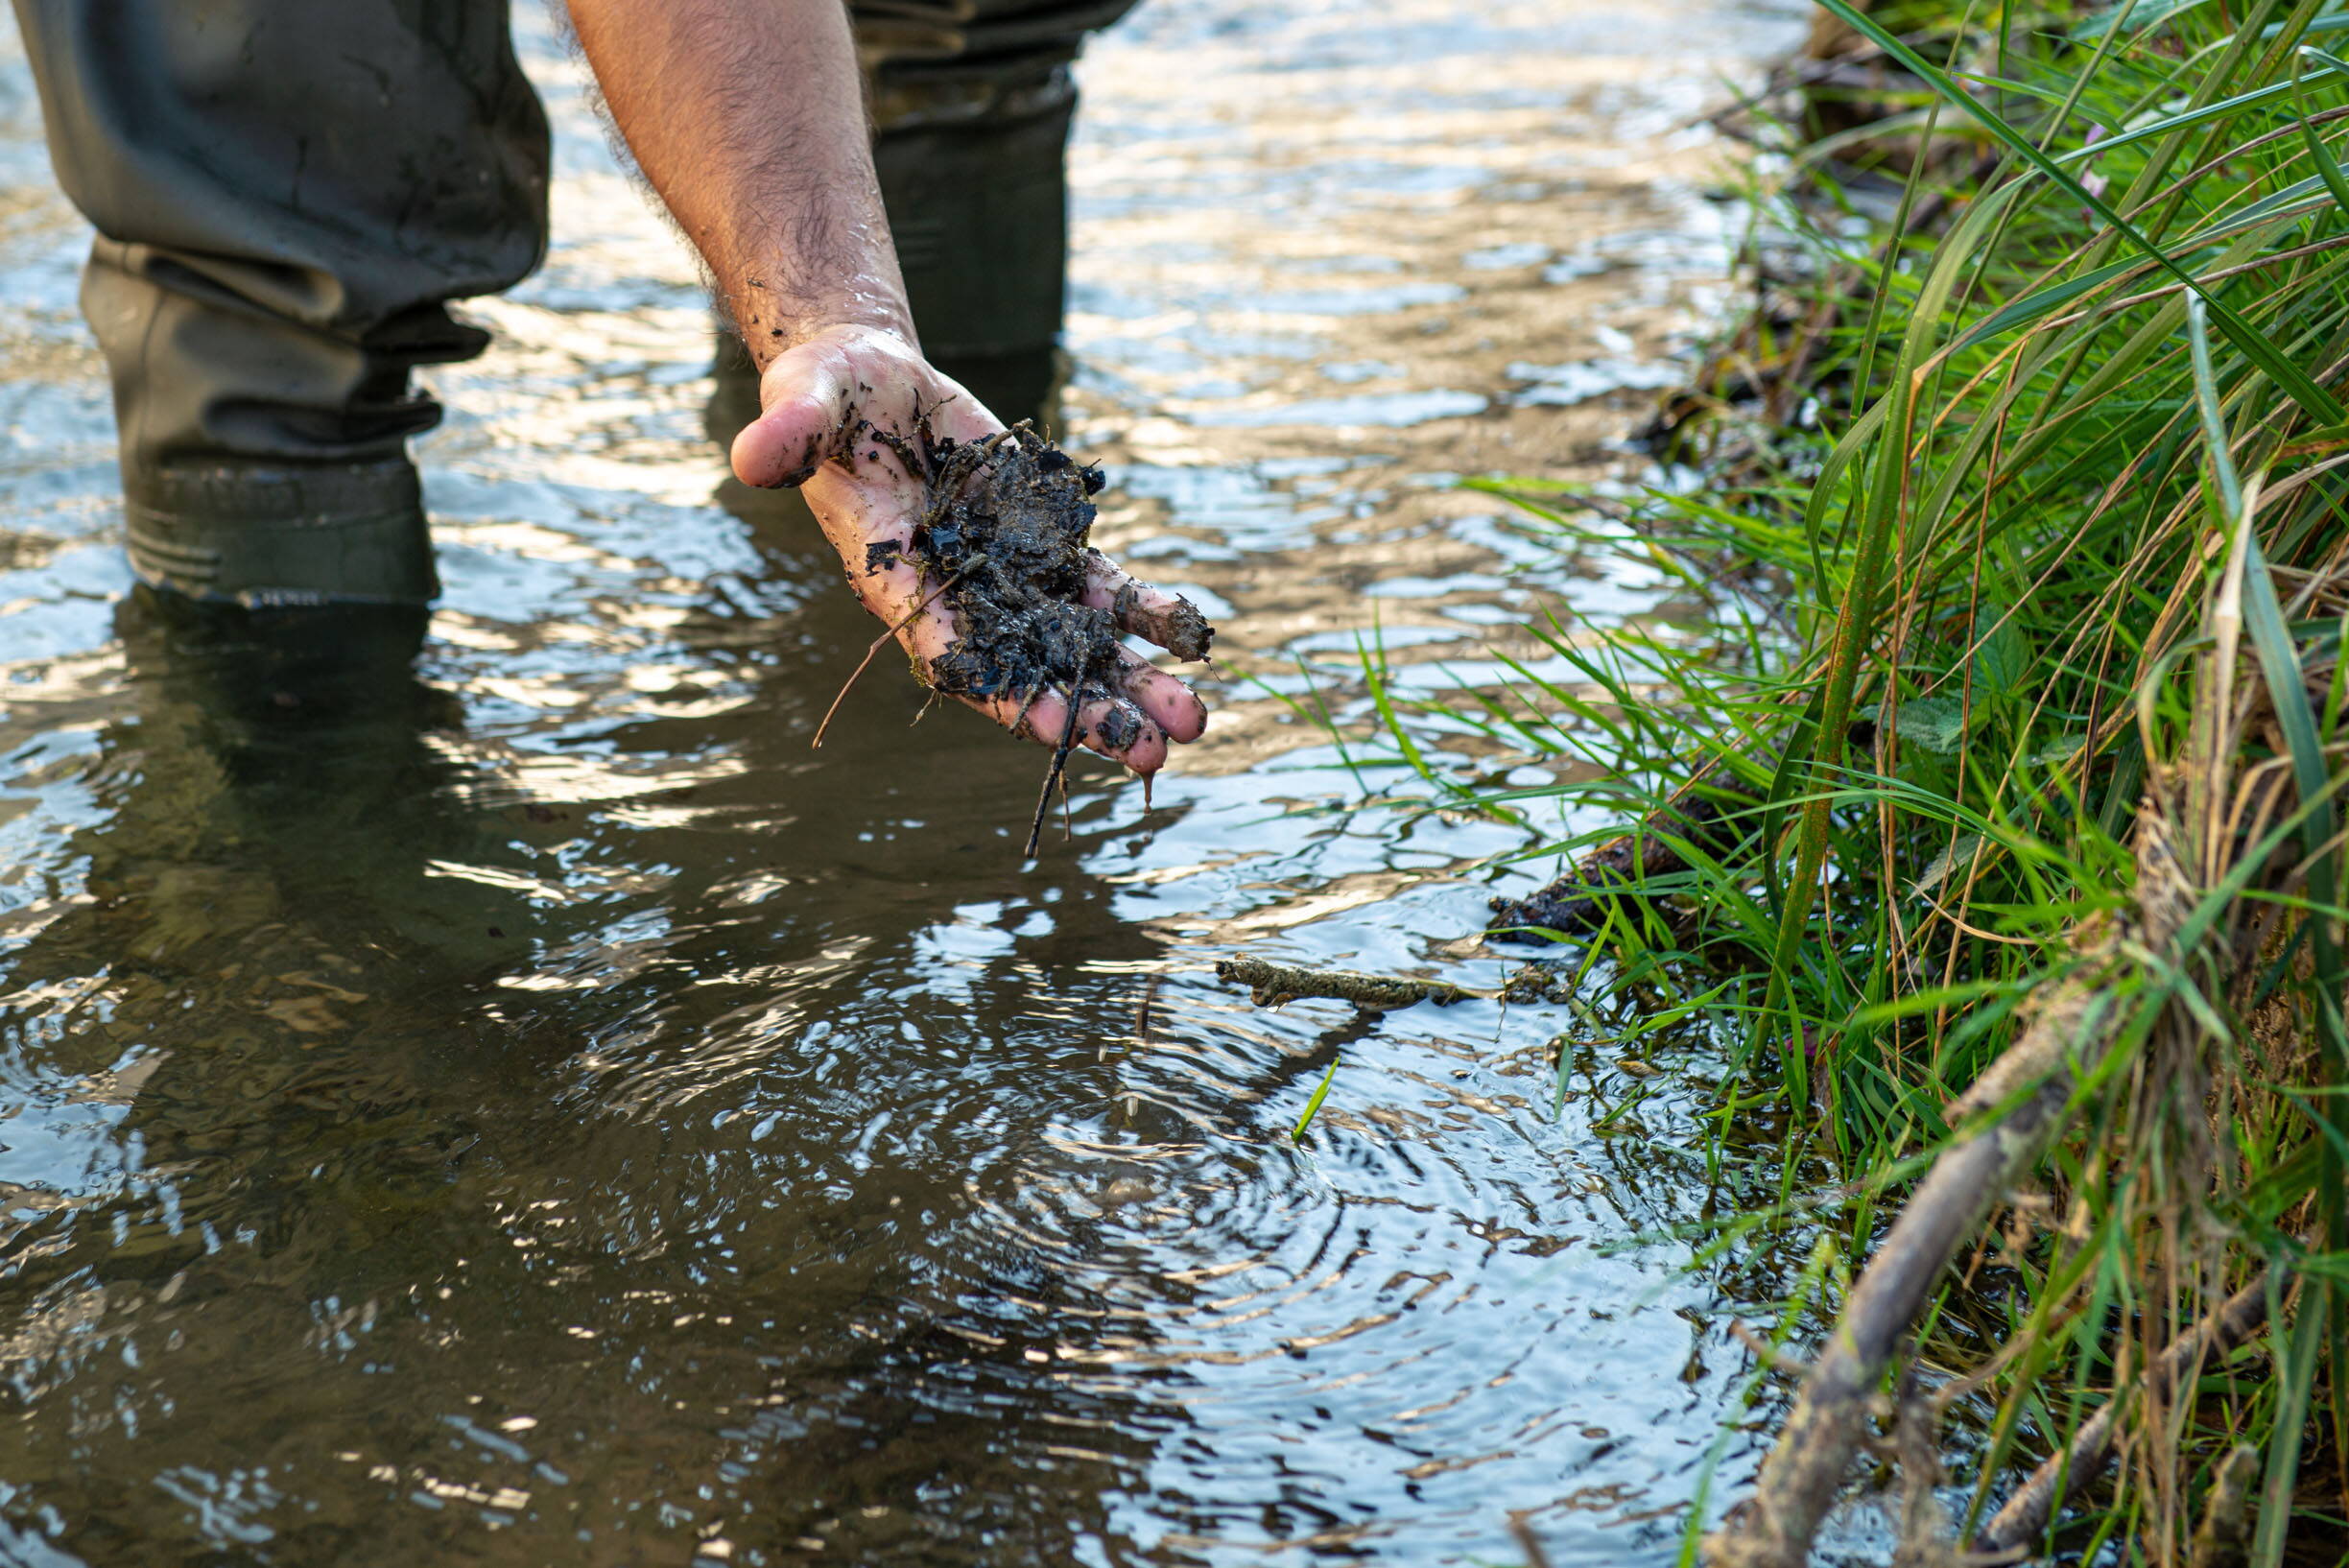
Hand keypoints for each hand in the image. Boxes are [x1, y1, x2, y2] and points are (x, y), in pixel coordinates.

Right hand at [730, 325, 1208, 774]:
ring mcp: (1011, 574)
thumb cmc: (824, 405)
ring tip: (1193, 722)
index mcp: (898, 582)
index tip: (1053, 731)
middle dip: (1091, 712)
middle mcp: (962, 595)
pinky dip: (1147, 612)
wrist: (872, 386)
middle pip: (1034, 668)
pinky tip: (1196, 635)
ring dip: (1136, 681)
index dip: (1004, 691)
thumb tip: (747, 457)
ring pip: (1081, 641)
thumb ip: (786, 436)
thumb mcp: (802, 408)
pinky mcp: (1046, 541)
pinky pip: (1104, 588)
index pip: (956, 652)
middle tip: (1149, 754)